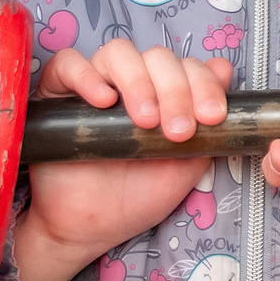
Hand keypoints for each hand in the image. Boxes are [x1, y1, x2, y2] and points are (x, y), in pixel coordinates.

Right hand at [15, 42, 231, 280]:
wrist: (91, 228)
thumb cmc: (139, 194)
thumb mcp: (188, 160)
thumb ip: (209, 122)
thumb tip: (223, 71)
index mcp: (165, 93)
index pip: (189, 65)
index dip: (204, 85)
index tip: (212, 118)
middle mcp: (132, 82)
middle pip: (158, 57)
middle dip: (177, 91)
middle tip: (178, 131)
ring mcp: (94, 84)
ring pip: (119, 53)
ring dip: (139, 82)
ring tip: (145, 121)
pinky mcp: (56, 94)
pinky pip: (67, 63)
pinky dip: (87, 75)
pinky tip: (104, 102)